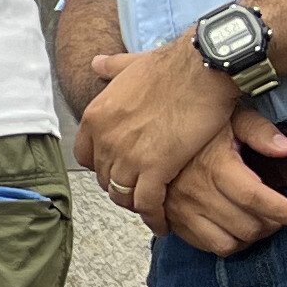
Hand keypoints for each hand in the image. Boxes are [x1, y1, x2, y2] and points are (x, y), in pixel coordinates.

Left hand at [75, 41, 240, 216]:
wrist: (201, 70)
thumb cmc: (172, 65)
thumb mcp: (130, 64)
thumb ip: (111, 68)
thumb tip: (96, 63)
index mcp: (97, 116)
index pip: (85, 156)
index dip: (101, 165)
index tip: (115, 169)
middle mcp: (106, 139)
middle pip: (104, 177)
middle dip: (119, 186)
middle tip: (136, 192)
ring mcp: (128, 156)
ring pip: (122, 194)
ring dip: (135, 204)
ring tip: (149, 209)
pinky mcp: (155, 168)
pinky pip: (147, 203)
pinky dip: (153, 217)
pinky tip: (162, 223)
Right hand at [148, 117, 286, 255]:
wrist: (150, 130)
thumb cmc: (197, 122)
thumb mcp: (230, 116)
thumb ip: (260, 131)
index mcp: (215, 166)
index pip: (258, 199)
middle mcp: (197, 192)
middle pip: (248, 227)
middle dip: (274, 225)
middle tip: (280, 212)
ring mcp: (181, 209)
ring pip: (227, 244)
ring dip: (250, 238)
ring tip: (258, 221)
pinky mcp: (171, 219)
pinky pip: (204, 246)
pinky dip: (225, 242)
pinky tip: (233, 226)